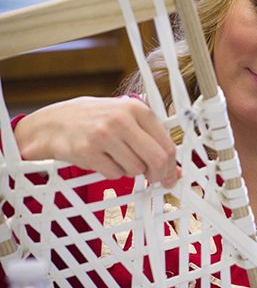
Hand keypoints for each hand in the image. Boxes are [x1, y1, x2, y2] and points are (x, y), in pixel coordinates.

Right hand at [14, 96, 178, 187]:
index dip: (170, 166)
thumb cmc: (94, 120)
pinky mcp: (87, 151)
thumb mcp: (125, 121)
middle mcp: (121, 119)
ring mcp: (104, 135)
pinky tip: (103, 160)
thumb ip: (151, 141)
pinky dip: (112, 173)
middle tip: (153, 179)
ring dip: (130, 170)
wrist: (52, 123)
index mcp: (136, 109)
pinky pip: (114, 174)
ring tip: (117, 158)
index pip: (166, 145)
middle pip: (156, 159)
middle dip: (157, 174)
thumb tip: (174, 170)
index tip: (169, 176)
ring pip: (135, 169)